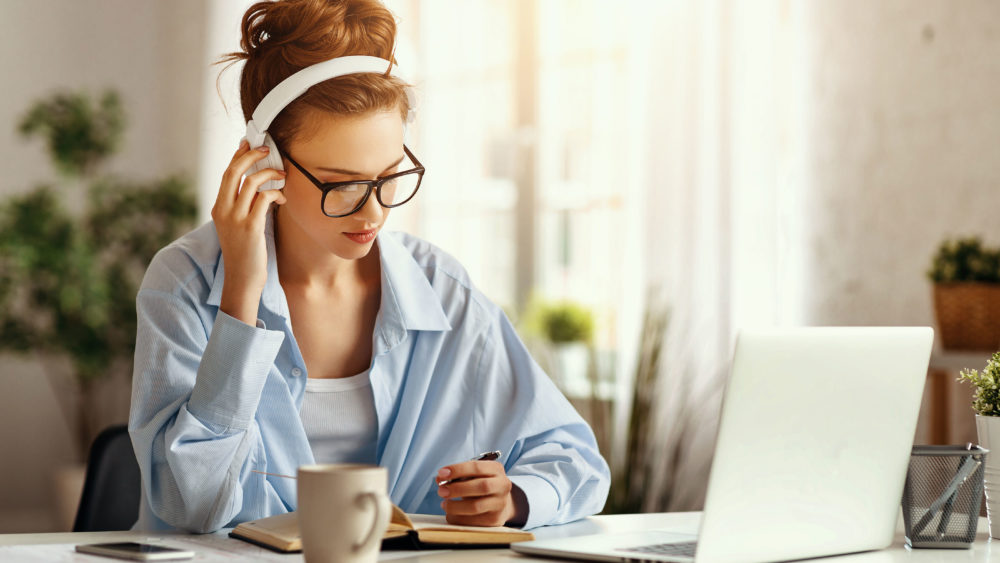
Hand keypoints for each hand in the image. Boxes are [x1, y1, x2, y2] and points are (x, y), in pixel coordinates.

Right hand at [212, 140, 286, 325]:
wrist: (242, 279)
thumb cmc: (245, 252)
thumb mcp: (238, 226)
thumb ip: (244, 206)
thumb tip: (260, 187)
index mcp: (218, 208)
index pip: (226, 174)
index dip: (238, 156)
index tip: (249, 144)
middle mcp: (223, 210)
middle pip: (234, 172)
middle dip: (251, 156)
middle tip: (267, 149)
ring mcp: (235, 218)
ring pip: (251, 183)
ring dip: (269, 174)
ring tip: (282, 175)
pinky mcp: (250, 227)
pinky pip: (263, 199)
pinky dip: (275, 194)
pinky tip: (283, 199)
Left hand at [435, 460, 525, 526]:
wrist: (500, 503)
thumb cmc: (481, 485)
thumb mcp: (474, 475)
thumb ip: (458, 475)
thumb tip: (439, 479)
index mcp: (496, 469)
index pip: (477, 467)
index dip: (458, 470)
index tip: (441, 473)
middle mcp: (502, 485)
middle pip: (481, 486)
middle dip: (457, 488)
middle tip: (441, 491)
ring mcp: (500, 504)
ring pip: (476, 506)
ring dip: (455, 506)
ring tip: (444, 504)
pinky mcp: (494, 520)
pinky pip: (472, 521)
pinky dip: (457, 517)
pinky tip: (451, 514)